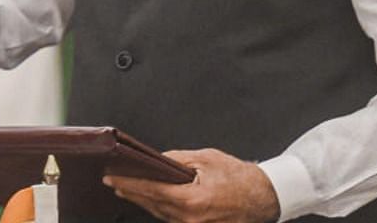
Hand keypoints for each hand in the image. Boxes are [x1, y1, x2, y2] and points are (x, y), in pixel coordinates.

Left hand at [103, 148, 279, 222]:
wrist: (264, 198)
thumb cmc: (239, 177)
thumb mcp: (206, 159)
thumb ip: (176, 160)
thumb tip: (155, 161)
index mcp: (192, 200)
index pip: (151, 190)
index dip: (129, 183)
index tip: (112, 178)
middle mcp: (191, 219)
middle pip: (151, 204)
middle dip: (131, 191)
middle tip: (112, 181)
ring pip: (160, 214)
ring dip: (142, 201)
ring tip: (126, 188)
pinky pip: (172, 219)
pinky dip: (159, 208)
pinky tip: (149, 199)